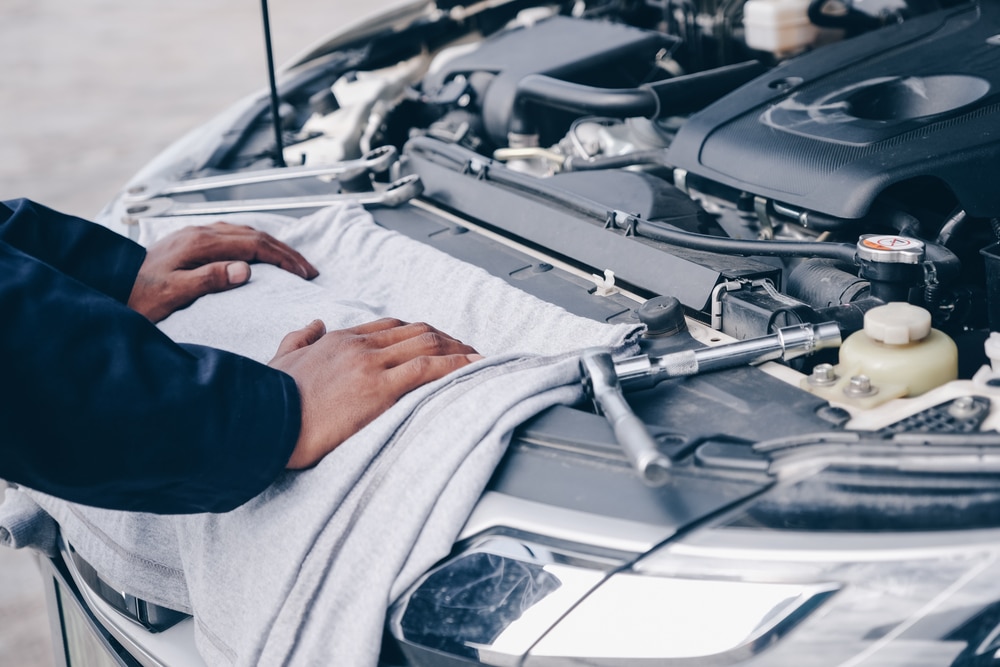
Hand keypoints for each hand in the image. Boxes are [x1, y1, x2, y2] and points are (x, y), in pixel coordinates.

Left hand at [128, 222, 318, 321]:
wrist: (108, 284)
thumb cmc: (138, 295)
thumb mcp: (173, 293)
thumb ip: (210, 279)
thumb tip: (246, 269)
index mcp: (200, 243)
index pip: (255, 245)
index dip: (284, 259)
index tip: (304, 274)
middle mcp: (200, 233)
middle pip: (255, 235)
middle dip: (286, 252)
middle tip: (308, 271)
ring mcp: (195, 235)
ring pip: (245, 232)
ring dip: (272, 246)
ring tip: (291, 263)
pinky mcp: (191, 241)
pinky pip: (232, 235)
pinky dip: (255, 243)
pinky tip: (258, 254)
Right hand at [269, 318, 481, 468]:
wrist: (264, 423)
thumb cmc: (269, 399)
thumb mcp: (281, 359)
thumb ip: (299, 338)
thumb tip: (313, 323)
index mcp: (338, 339)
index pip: (389, 327)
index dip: (418, 333)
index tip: (436, 342)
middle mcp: (359, 345)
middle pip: (415, 331)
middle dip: (446, 339)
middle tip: (467, 349)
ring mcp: (371, 364)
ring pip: (427, 344)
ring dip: (458, 350)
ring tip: (480, 358)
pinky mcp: (380, 388)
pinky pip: (428, 369)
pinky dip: (456, 365)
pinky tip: (473, 368)